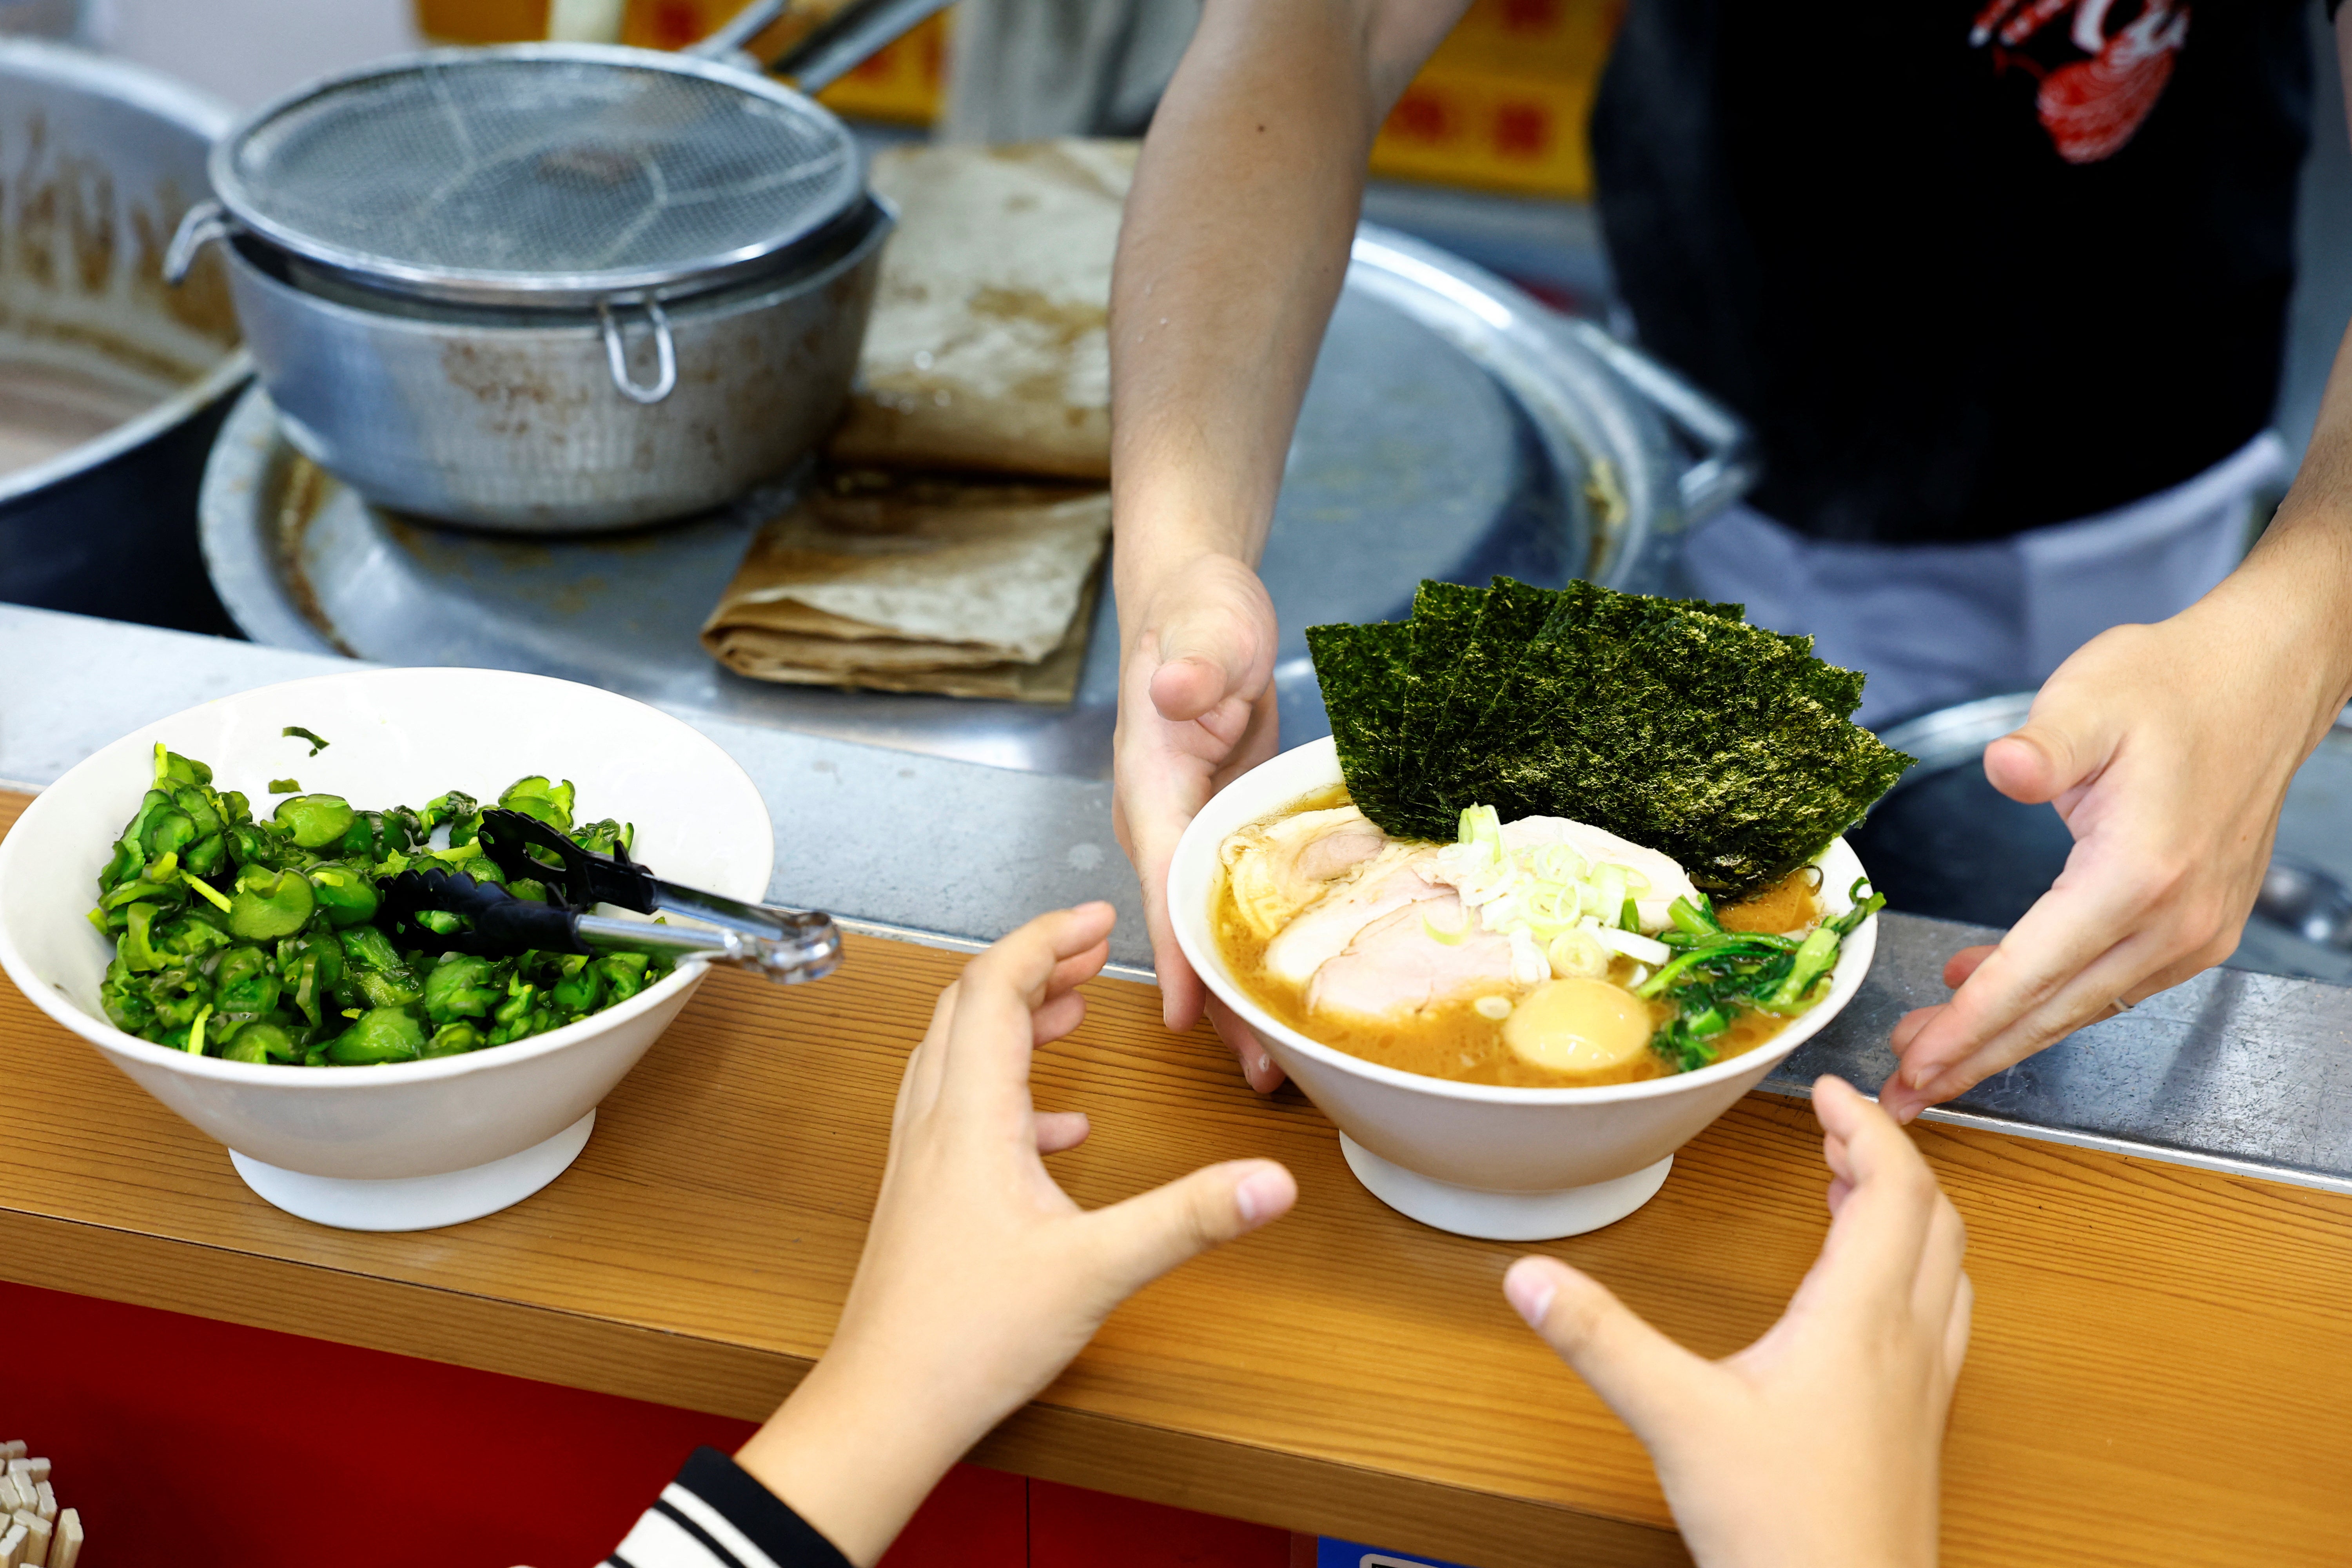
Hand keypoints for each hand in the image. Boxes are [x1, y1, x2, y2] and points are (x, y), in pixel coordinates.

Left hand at [734, 903, 1296, 1565]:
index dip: (1044, 938)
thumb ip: (1189, 1219)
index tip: (1094, 917)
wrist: (886, 1406)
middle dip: (1030, 964)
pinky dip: (1007, 1093)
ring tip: (1069, 1012)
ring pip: (955, 1054)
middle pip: (969, 1006)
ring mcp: (921, 1161)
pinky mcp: (924, 1197)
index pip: (995, 988)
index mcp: (971, 1118)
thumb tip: (1270, 1184)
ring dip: (1010, 1019)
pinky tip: (1058, 1131)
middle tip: (1088, 949)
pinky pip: (958, 1112)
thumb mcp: (1098, 1271)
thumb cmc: (967, 1339)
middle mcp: (935, 1124)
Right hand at [1111, 553, 1285, 1089]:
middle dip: (1216, 998)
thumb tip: (1176, 690)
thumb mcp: (1204, 627)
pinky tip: (1295, 987)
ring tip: (1279, 1060)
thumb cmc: (1198, 616)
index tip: (1189, 1013)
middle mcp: (1163, 822)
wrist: (1202, 609)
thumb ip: (1192, 664)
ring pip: (1210, 925)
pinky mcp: (1225, 831)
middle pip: (1185, 924)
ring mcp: (1192, 832)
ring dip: (1239, 989)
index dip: (1175, 948)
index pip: (1162, 878)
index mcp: (1151, 785)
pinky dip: (1261, 948)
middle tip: (1259, 1068)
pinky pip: (1238, 902)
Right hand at [1504, 1077, 1969, 1567]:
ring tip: (1855, 1192)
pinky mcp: (1920, 1426)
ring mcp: (1925, 1387)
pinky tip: (1867, 1298)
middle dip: (1889, 1158)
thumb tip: (1530, 1274)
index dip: (1868, 1126)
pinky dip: (1914, 1272)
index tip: (1829, 1091)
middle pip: (1933, 1217)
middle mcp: (1910, 1344)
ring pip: (1947, 1268)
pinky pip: (1941, 1318)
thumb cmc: (1785, 1532)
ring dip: (1909, 1213)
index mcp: (1862, 1320)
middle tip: (1837, 1130)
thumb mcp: (1675, 1420)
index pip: (1896, 1187)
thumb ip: (1600, 1340)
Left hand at [1876, 592, 2345, 1121]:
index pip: (2035, 971)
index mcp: (2138, 872)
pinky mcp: (2197, 928)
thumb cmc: (2172, 686)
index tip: (1915, 1063)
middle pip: (2054, 1010)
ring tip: (1929, 1052)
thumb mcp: (2093, 696)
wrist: (2259, 683)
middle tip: (1903, 1090)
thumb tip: (2004, 766)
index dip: (1969, 1025)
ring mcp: (2193, 931)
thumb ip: (2045, 742)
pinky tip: (1987, 989)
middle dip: (1973, 1055)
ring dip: (2004, 1035)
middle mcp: (2173, 918)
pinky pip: (2108, 981)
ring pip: (2081, 1006)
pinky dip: (2046, 998)